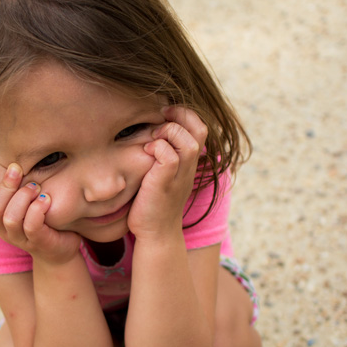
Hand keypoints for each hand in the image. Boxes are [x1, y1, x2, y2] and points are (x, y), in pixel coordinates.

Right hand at [0, 154, 81, 263]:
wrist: (60, 249)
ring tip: (36, 186)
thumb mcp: (25, 198)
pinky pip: (31, 227)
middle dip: (4, 186)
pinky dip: (37, 210)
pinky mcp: (39, 243)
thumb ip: (15, 182)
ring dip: (22, 197)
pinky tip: (46, 199)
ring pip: (10, 218)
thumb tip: (4, 152)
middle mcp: (4, 229)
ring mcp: (20, 239)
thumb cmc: (42, 218)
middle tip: (18, 169)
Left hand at [127, 105, 206, 239]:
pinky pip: (170, 157)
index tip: (164, 113)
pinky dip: (158, 148)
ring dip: (169, 132)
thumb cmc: (151, 203)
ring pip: (188, 142)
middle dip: (181, 115)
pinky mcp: (165, 184)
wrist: (155, 234)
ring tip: (153, 137)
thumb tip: (145, 131)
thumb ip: (161, 155)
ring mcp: (179, 176)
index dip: (185, 114)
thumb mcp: (160, 174)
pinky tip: (146, 152)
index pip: (200, 127)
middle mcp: (189, 167)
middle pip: (200, 129)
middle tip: (160, 116)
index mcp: (189, 162)